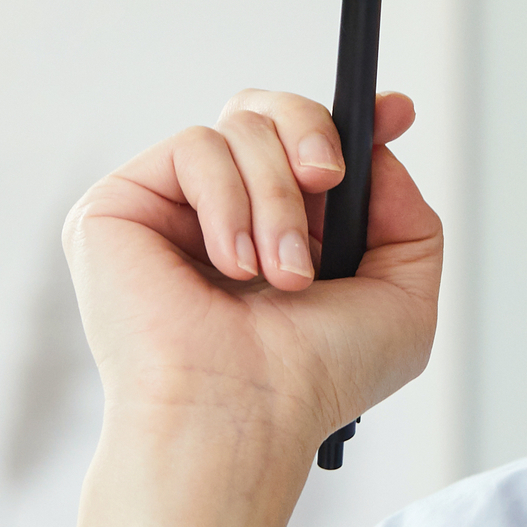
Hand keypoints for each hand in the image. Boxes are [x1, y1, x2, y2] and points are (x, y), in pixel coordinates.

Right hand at [66, 87, 441, 450]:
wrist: (244, 416)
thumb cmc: (311, 380)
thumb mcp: (402, 302)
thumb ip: (409, 220)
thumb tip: (380, 153)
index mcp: (275, 232)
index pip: (300, 144)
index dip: (350, 119)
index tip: (395, 115)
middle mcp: (217, 215)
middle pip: (264, 110)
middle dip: (314, 133)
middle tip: (329, 183)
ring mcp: (164, 210)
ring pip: (238, 128)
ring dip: (279, 200)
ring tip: (283, 275)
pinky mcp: (117, 206)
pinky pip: (194, 147)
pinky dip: (230, 202)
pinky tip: (232, 266)